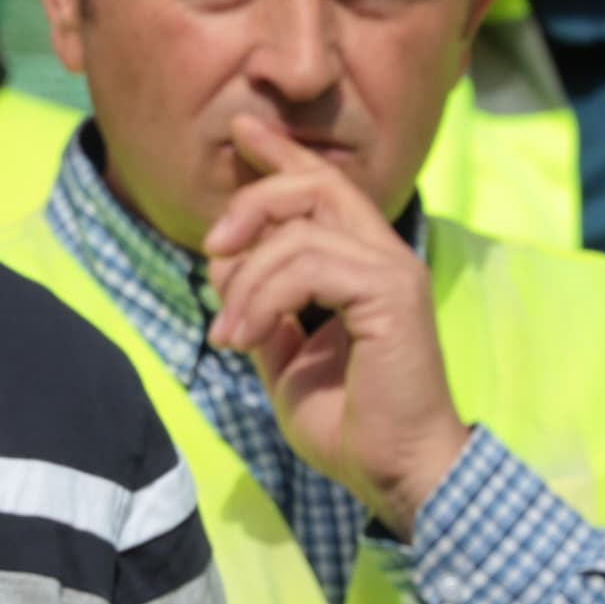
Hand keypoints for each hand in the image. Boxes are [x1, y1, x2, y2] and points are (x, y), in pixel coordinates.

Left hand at [204, 113, 472, 529]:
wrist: (392, 470)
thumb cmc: (348, 425)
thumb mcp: (285, 361)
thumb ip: (265, 312)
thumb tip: (230, 277)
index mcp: (361, 265)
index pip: (322, 188)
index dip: (280, 155)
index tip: (242, 133)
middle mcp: (382, 255)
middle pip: (312, 186)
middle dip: (250, 205)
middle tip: (211, 251)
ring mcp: (391, 270)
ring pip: (299, 231)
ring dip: (245, 282)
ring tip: (228, 335)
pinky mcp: (391, 294)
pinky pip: (310, 267)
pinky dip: (263, 299)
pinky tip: (244, 339)